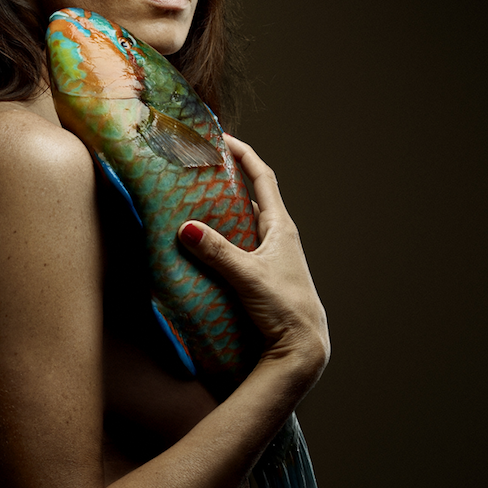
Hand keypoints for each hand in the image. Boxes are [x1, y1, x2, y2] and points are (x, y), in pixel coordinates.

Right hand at [178, 134, 329, 377]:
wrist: (302, 349)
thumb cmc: (284, 308)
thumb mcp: (247, 276)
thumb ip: (217, 252)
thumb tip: (186, 228)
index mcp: (281, 227)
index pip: (263, 178)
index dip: (244, 154)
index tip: (223, 138)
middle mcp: (278, 237)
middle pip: (252, 197)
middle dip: (227, 181)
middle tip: (199, 170)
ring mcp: (272, 256)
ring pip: (244, 223)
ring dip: (223, 211)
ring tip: (194, 203)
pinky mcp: (263, 274)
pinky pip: (240, 245)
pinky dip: (223, 237)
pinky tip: (204, 245)